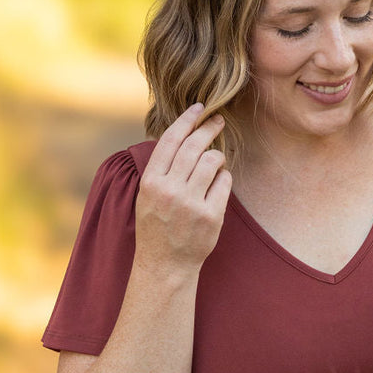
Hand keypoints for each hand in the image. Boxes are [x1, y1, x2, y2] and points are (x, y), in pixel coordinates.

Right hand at [134, 104, 232, 275]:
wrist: (165, 264)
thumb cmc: (157, 226)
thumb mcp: (147, 195)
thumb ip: (161, 168)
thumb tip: (182, 135)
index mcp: (151, 182)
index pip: (170, 140)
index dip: (186, 120)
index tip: (198, 108)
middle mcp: (170, 190)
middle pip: (194, 146)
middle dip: (208, 128)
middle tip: (218, 120)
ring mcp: (191, 203)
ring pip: (212, 161)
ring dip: (217, 155)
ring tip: (216, 160)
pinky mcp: (211, 216)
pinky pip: (224, 182)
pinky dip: (224, 177)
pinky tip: (218, 183)